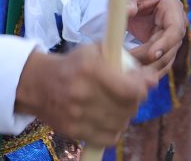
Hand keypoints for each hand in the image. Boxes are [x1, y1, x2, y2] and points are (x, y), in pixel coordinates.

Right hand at [14, 45, 156, 146]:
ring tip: (120, 105)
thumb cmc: (73, 64)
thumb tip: (153, 80)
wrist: (38, 84)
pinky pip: (108, 138)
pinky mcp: (73, 131)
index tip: (144, 83)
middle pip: (128, 107)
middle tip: (131, 93)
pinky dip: (115, 130)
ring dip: (126, 115)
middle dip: (136, 100)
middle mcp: (83, 95)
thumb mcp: (97, 51)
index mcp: (91, 71)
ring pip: (120, 124)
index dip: (143, 88)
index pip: (130, 90)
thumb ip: (126, 62)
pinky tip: (111, 119)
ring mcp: (77, 116)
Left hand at [125, 0, 186, 73]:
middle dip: (152, 60)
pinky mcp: (162, 48)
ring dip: (150, 69)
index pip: (175, 29)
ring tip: (130, 73)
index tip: (151, 55)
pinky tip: (134, 76)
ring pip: (166, 59)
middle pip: (171, 48)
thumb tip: (129, 10)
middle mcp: (176, 23)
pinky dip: (148, 71)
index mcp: (172, 6)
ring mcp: (171, 38)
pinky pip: (159, 64)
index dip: (166, 43)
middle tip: (131, 67)